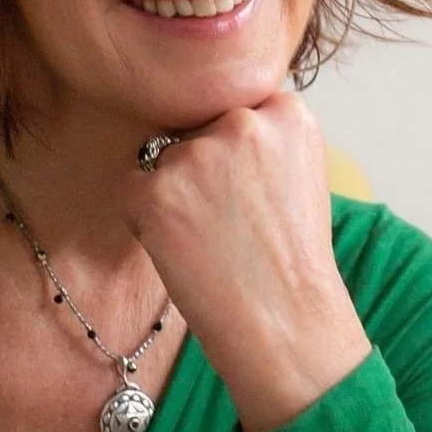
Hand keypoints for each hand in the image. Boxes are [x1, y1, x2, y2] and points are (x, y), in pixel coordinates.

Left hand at [118, 92, 372, 431]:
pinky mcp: (155, 190)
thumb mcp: (300, 174)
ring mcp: (196, 154)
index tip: (254, 194)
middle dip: (203, 170)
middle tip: (233, 223)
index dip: (236, 156)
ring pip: (163, 159)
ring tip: (214, 239)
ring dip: (175, 195)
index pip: (234, 110)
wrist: (284, 321)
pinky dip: (146, 220)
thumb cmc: (291, 257)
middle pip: (196, 130)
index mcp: (288, 113)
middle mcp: (242, 121)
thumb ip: (261, 137)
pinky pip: (131, 190)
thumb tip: (204, 120)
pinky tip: (184, 249)